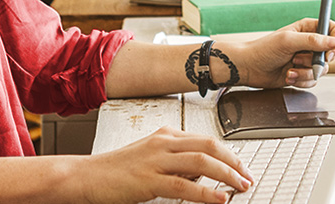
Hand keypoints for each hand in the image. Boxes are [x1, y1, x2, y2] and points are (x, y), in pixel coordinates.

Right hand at [77, 127, 252, 203]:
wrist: (86, 176)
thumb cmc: (117, 170)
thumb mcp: (150, 157)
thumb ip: (175, 161)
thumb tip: (201, 173)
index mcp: (166, 136)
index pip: (206, 140)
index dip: (229, 154)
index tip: (242, 168)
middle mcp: (163, 143)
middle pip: (210, 146)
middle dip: (234, 162)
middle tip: (247, 177)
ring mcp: (156, 160)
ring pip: (202, 162)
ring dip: (227, 174)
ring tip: (240, 187)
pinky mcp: (149, 180)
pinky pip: (184, 186)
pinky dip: (206, 193)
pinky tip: (219, 199)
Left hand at [228, 18, 334, 88]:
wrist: (249, 68)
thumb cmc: (263, 49)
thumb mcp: (288, 41)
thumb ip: (313, 41)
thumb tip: (334, 42)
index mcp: (308, 28)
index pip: (334, 30)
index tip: (331, 51)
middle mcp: (310, 43)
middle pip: (331, 53)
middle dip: (317, 61)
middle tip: (300, 60)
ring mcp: (307, 59)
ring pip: (322, 69)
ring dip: (305, 72)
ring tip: (289, 68)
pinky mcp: (303, 73)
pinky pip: (313, 81)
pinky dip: (301, 81)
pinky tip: (288, 76)